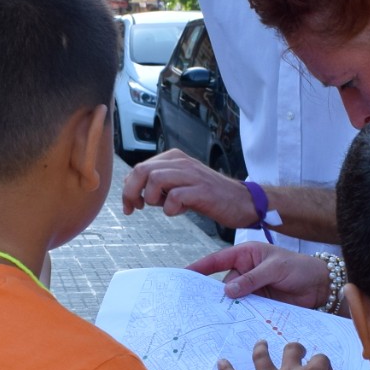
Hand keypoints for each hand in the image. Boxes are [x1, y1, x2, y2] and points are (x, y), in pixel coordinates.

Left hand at [121, 150, 255, 227]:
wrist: (241, 201)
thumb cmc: (208, 195)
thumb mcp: (180, 183)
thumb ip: (158, 183)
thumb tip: (132, 190)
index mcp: (174, 158)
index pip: (139, 167)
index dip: (128, 188)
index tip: (130, 205)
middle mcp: (181, 162)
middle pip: (142, 170)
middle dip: (131, 192)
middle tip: (135, 208)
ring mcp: (192, 175)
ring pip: (155, 180)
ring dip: (152, 198)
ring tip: (162, 206)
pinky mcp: (202, 191)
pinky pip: (174, 197)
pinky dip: (170, 209)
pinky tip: (179, 211)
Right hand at [189, 242, 331, 308]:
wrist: (321, 286)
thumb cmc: (300, 267)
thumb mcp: (276, 268)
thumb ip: (252, 279)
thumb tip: (227, 290)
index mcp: (246, 255)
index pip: (218, 260)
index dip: (201, 267)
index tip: (185, 274)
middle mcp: (245, 271)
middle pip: (224, 284)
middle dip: (214, 295)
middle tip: (198, 307)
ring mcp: (252, 289)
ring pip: (233, 300)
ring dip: (227, 309)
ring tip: (213, 320)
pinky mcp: (260, 304)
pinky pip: (245, 310)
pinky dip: (239, 317)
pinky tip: (231, 325)